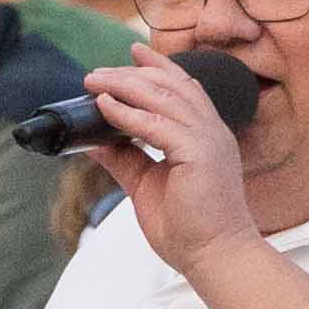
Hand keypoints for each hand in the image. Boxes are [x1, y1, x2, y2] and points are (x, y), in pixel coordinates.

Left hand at [78, 45, 260, 270]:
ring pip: (164, 98)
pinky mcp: (198, 153)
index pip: (184, 89)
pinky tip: (105, 106)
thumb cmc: (189, 227)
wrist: (213, 256)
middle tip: (99, 71)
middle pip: (172, 86)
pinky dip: (129, 113)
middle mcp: (211, 131)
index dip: (159, 67)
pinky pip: (157, 125)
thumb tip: (96, 141)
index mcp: (204, 136)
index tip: (133, 52)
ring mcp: (208, 140)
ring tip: (95, 81)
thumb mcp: (147, 185)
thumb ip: (126, 159)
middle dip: (133, 73)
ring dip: (126, 86)